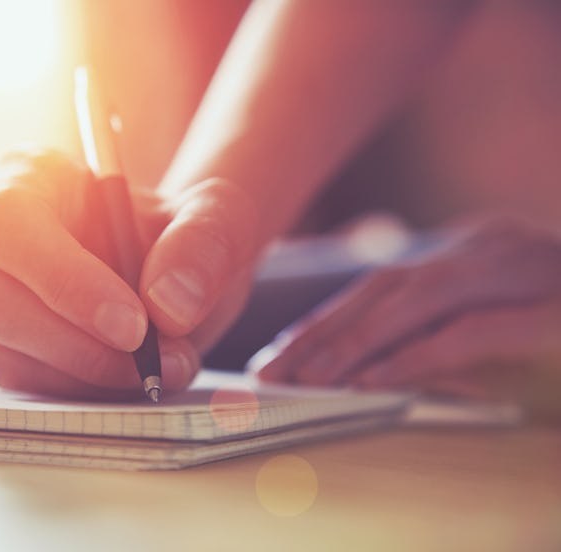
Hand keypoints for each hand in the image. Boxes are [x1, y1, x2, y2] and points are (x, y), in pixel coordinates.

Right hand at [0, 148, 261, 398]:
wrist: (170, 272)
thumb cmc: (178, 231)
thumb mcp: (215, 215)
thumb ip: (204, 241)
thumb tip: (168, 306)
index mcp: (28, 177)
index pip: (10, 223)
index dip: (64, 280)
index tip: (134, 325)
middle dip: (80, 345)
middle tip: (154, 361)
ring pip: (7, 354)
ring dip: (91, 376)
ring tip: (161, 366)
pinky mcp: (0, 347)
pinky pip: (27, 385)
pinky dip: (86, 392)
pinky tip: (132, 375)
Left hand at [251, 216, 560, 403]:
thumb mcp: (499, 314)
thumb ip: (444, 330)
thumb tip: (374, 365)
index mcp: (471, 247)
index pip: (380, 283)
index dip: (325, 319)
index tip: (281, 353)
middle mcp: (487, 246)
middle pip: (383, 289)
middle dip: (322, 334)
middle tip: (273, 372)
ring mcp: (521, 269)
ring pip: (414, 303)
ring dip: (353, 345)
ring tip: (309, 380)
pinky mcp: (552, 307)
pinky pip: (467, 332)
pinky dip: (414, 357)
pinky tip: (372, 381)